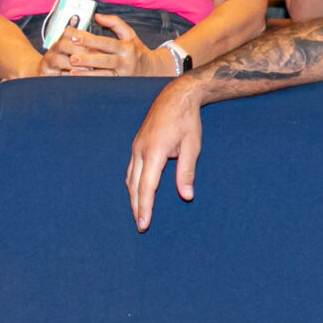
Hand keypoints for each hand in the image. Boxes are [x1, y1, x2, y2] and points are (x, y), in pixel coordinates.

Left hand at [42, 12, 154, 76]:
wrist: (153, 70)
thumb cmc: (137, 50)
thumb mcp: (130, 34)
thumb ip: (115, 23)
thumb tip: (97, 16)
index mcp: (126, 47)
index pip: (106, 43)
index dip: (91, 40)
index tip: (76, 38)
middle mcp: (125, 62)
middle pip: (104, 60)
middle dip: (87, 59)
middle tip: (72, 58)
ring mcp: (123, 75)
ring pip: (103, 75)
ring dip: (87, 74)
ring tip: (71, 72)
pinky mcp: (120, 85)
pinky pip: (104, 84)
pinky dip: (92, 83)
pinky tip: (80, 82)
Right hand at [127, 78, 206, 224]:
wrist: (176, 96)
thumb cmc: (187, 121)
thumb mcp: (193, 146)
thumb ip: (187, 172)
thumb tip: (186, 196)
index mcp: (154, 152)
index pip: (147, 187)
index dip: (145, 208)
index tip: (144, 224)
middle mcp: (140, 150)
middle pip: (134, 186)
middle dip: (136, 207)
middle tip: (140, 225)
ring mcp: (136, 146)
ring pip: (130, 178)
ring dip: (133, 196)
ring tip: (138, 213)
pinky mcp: (137, 144)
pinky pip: (131, 168)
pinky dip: (133, 183)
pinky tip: (137, 191)